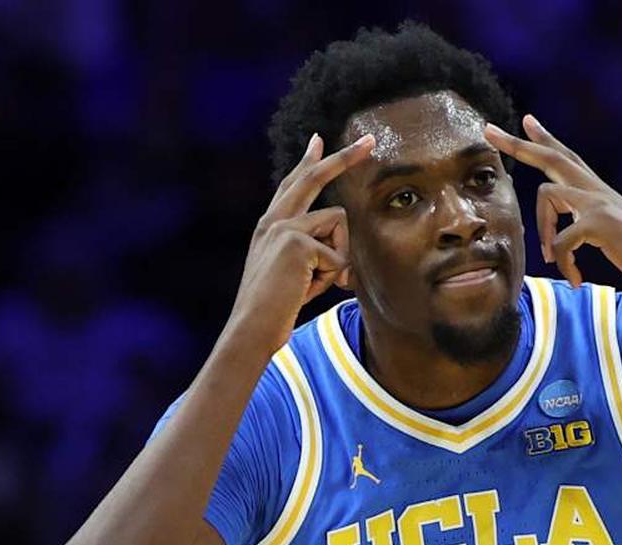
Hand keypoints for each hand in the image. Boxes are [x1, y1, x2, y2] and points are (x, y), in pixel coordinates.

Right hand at [226, 133, 373, 352]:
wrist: (252, 328)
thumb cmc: (276, 309)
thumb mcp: (296, 274)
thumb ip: (315, 254)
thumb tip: (345, 255)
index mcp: (270, 225)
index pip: (293, 184)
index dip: (307, 161)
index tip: (318, 139)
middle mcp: (273, 220)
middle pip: (314, 176)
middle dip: (345, 157)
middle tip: (370, 141)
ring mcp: (283, 228)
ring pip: (338, 224)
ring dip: (337, 259)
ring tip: (312, 283)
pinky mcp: (296, 242)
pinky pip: (338, 256)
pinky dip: (331, 278)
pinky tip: (306, 289)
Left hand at [484, 116, 621, 305]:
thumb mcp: (614, 237)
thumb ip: (589, 227)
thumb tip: (564, 236)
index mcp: (601, 193)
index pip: (568, 157)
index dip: (546, 139)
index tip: (525, 121)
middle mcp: (600, 191)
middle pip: (552, 157)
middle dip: (518, 144)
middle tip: (488, 131)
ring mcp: (601, 203)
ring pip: (547, 195)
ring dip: (541, 231)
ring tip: (552, 260)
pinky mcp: (601, 224)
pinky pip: (561, 240)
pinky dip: (563, 262)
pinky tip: (575, 278)